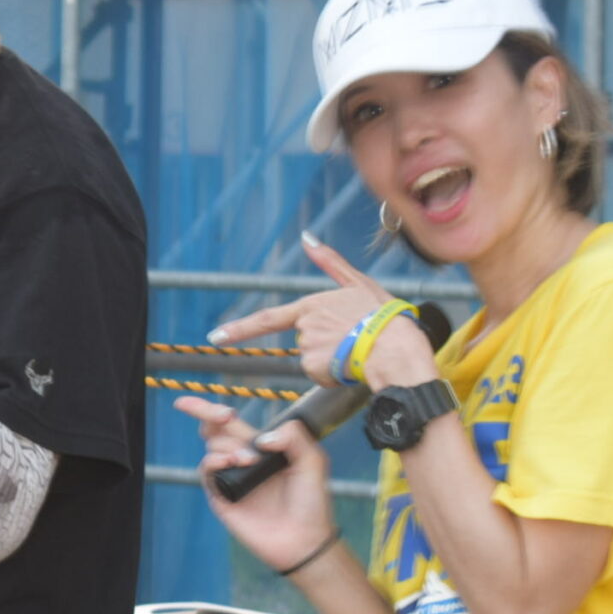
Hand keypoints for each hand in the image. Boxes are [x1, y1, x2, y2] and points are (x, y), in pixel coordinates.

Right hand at [176, 395, 338, 575]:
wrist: (304, 539)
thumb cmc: (311, 502)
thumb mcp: (313, 461)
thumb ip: (294, 437)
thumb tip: (262, 438)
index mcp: (261, 448)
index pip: (232, 422)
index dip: (214, 409)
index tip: (220, 407)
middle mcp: (242, 459)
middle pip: (213, 429)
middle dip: (208, 413)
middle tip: (225, 416)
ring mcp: (230, 477)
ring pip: (211, 447)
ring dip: (226, 446)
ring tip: (247, 460)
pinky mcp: (221, 497)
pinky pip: (206, 472)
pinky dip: (212, 462)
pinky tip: (227, 463)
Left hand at [207, 235, 435, 388]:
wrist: (397, 344)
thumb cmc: (383, 313)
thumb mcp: (357, 282)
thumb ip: (330, 262)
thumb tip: (308, 238)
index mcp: (310, 305)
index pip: (266, 319)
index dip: (239, 330)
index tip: (215, 338)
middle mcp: (304, 327)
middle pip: (305, 341)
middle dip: (326, 343)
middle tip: (354, 339)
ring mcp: (308, 348)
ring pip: (315, 359)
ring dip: (332, 359)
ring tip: (357, 350)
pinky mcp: (316, 369)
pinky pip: (322, 376)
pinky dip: (335, 374)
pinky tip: (353, 365)